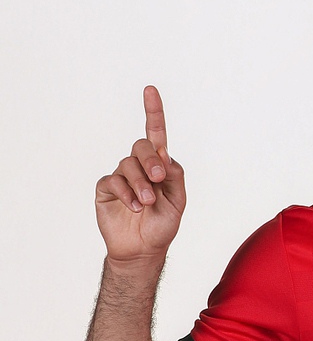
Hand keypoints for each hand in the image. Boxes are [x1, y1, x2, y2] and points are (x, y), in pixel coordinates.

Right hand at [95, 86, 185, 263]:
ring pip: (127, 164)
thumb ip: (175, 177)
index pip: (156, 134)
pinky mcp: (106, 188)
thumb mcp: (178, 202)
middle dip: (151, 160)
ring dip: (140, 183)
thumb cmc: (162, 226)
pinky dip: (126, 193)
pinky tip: (135, 207)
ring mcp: (121, 176)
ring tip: (147, 203)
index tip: (150, 90)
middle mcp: (139, 166)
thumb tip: (166, 156)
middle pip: (141, 146)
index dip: (153, 112)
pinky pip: (113, 180)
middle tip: (159, 179)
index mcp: (159, 166)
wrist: (143, 250)